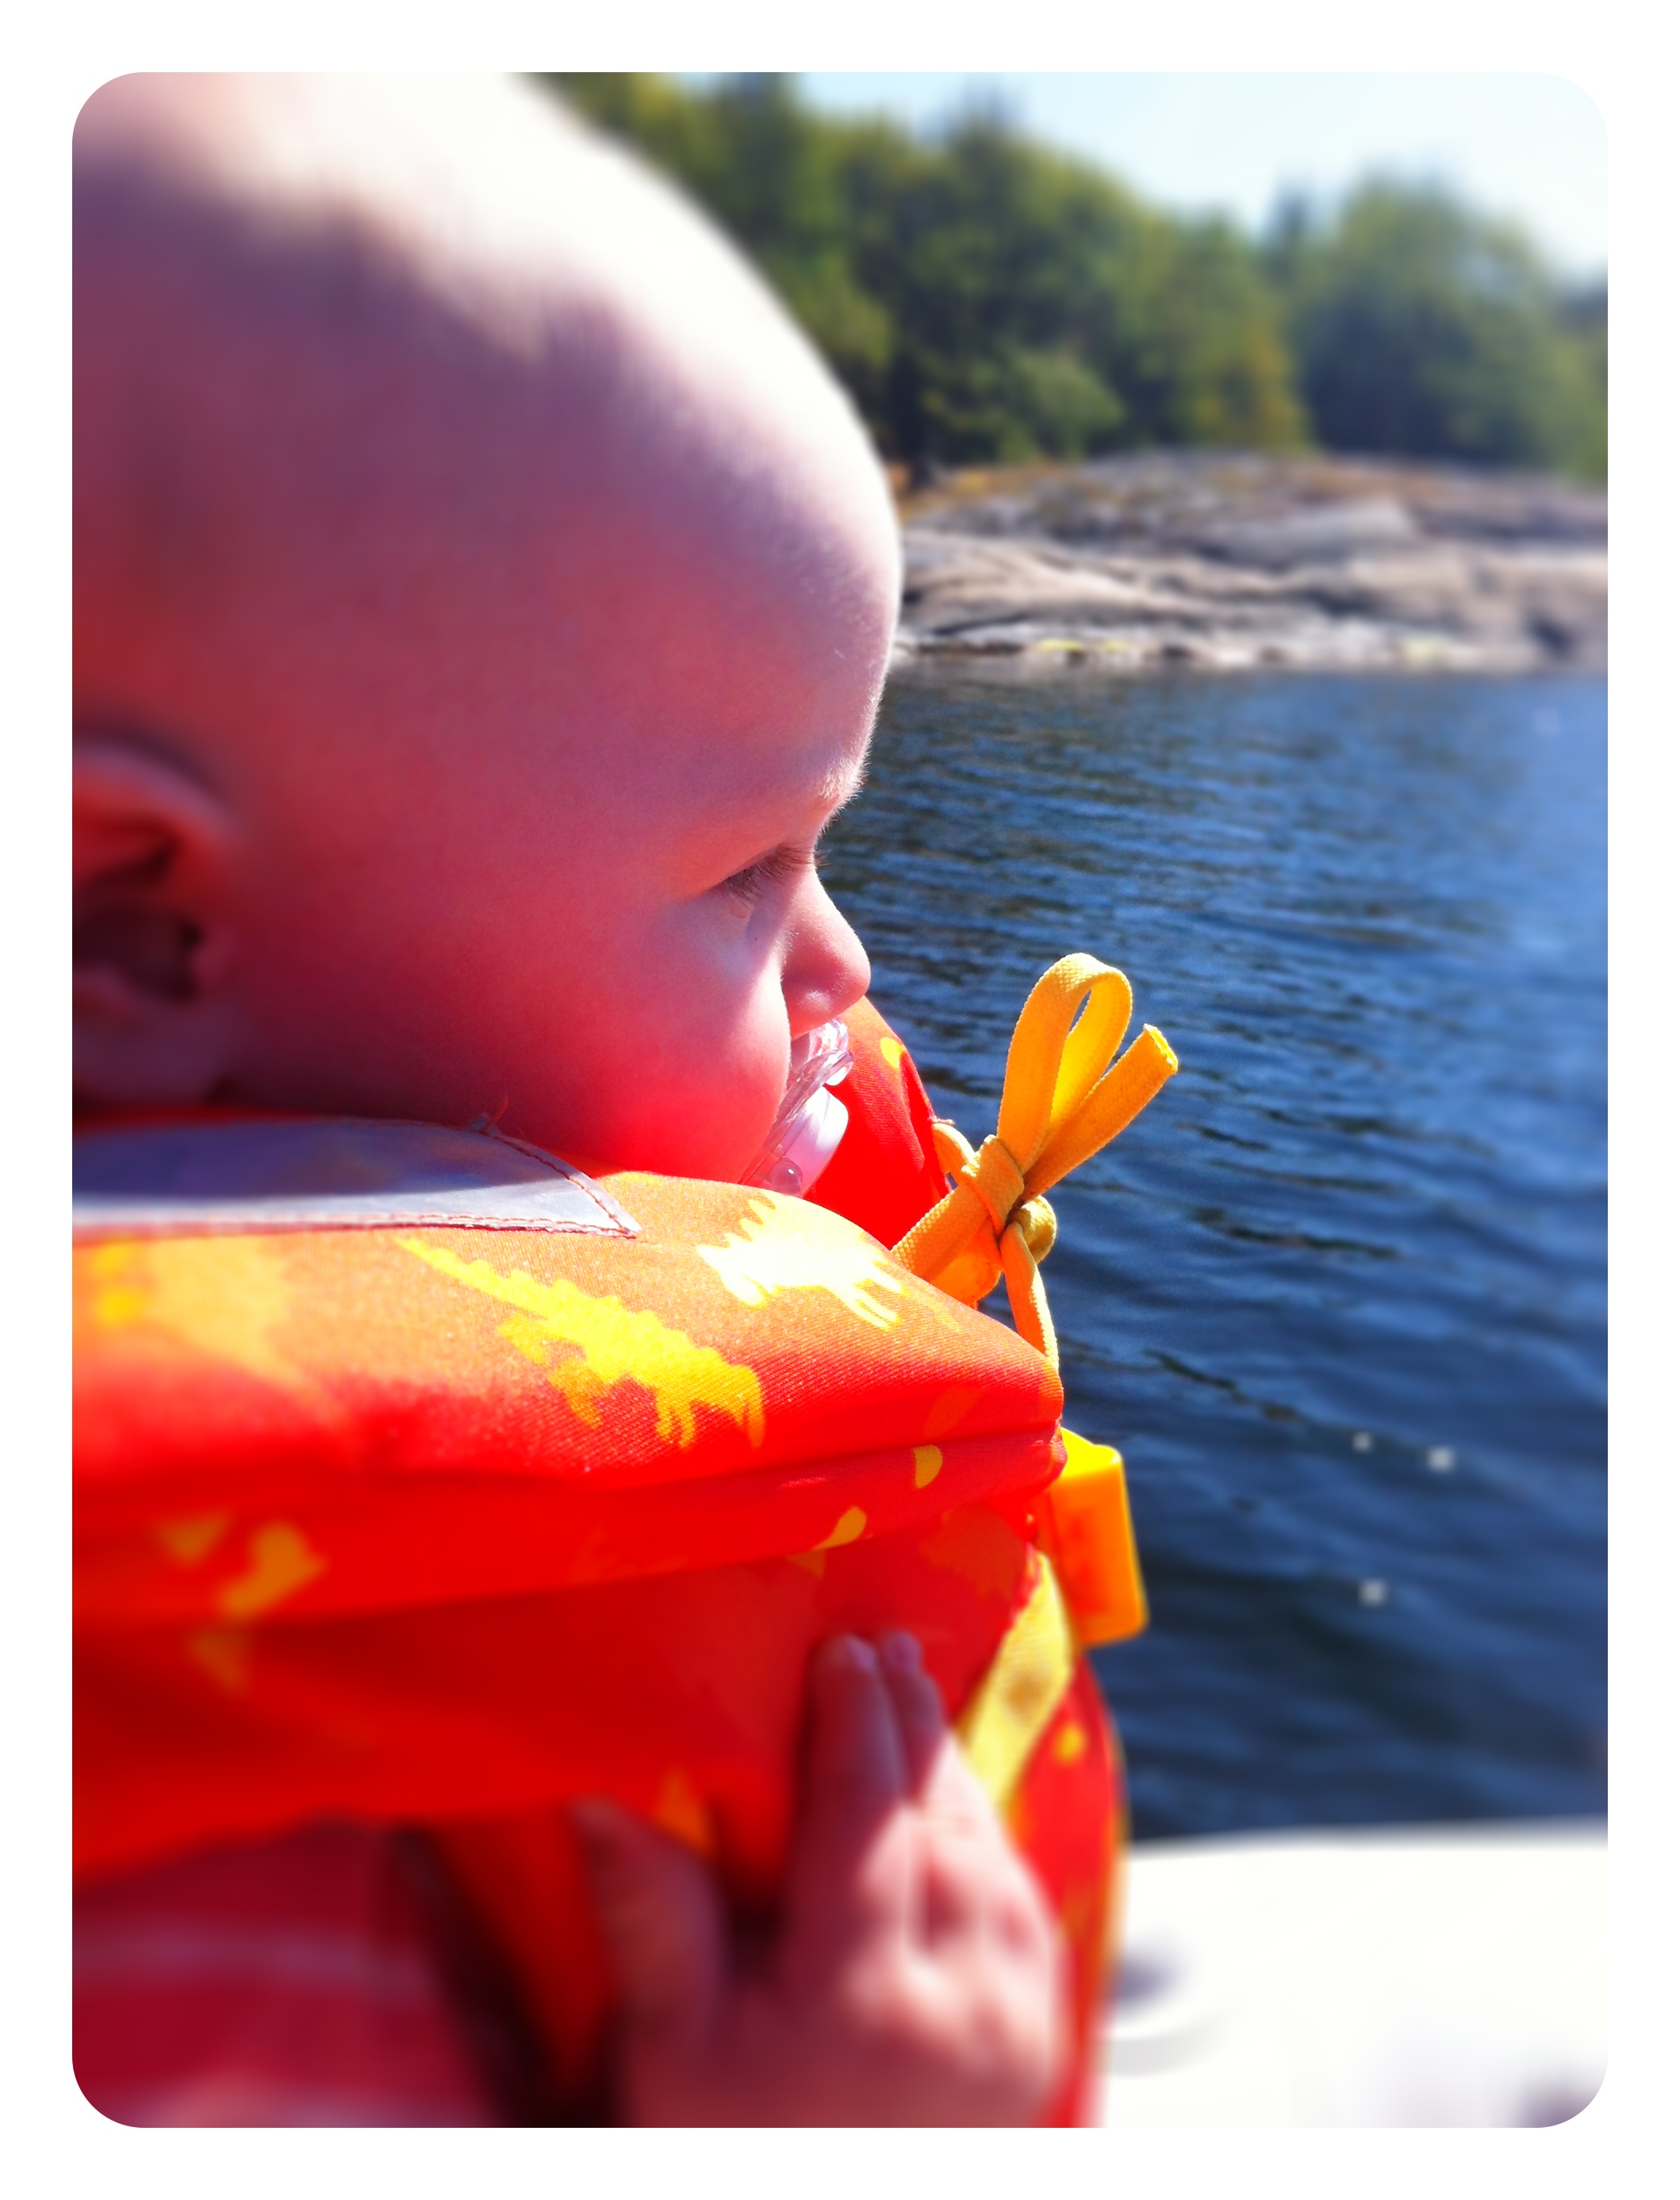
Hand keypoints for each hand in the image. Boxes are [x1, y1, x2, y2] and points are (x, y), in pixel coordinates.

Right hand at [572, 1630, 1069, 2124]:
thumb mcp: (669, 2049)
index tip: (837, 1650)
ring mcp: (1017, 2023)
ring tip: (908, 1697)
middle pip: (940, 1822)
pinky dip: (982, 1833)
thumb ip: (653, 1919)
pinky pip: (1020, 1900)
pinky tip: (945, 1795)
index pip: (868, 1822)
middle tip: (877, 1649)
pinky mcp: (1045, 2034)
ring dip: (947, 1770)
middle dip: (908, 1725)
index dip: (855, 1723)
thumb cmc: (733, 2149)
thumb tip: (602, 1798)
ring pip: (989, 1851)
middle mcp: (960, 2008)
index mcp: (859, 2003)